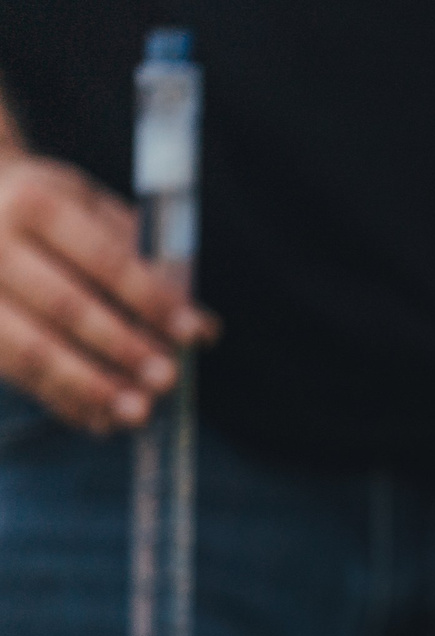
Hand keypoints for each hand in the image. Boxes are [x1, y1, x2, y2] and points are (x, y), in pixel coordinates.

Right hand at [0, 150, 214, 433]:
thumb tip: (203, 327)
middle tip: (168, 378)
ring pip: (33, 349)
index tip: (192, 332)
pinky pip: (17, 374)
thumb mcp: (91, 210)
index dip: (151, 299)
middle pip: (66, 306)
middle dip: (123, 347)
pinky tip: (100, 419)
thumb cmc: (47, 212)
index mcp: (36, 203)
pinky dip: (62, 400)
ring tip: (138, 411)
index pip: (104, 259)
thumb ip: (146, 262)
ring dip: (92, 386)